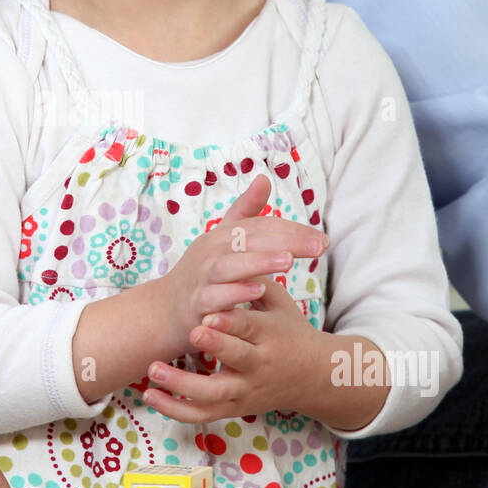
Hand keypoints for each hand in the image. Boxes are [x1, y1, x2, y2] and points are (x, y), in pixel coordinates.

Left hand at [145, 275, 323, 421]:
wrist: (313, 377)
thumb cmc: (290, 330)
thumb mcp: (281, 303)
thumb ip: (257, 279)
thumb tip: (236, 247)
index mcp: (270, 335)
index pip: (249, 327)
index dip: (230, 323)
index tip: (209, 315)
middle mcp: (258, 364)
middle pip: (235, 358)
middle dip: (215, 347)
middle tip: (191, 332)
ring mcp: (245, 389)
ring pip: (214, 393)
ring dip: (183, 384)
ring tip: (154, 370)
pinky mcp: (234, 407)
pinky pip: (202, 413)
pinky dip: (176, 409)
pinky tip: (151, 396)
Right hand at [159, 172, 327, 353]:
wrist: (165, 309)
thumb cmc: (202, 273)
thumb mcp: (221, 238)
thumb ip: (245, 211)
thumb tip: (265, 177)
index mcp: (222, 235)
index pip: (261, 226)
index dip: (292, 230)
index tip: (322, 239)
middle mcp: (211, 252)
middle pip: (249, 241)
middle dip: (285, 242)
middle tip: (318, 247)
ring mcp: (202, 277)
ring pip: (231, 266)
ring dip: (259, 262)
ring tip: (288, 261)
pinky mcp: (196, 304)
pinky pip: (215, 297)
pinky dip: (235, 294)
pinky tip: (259, 291)